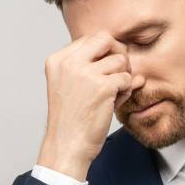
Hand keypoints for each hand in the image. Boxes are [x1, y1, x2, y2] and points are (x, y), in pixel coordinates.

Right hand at [38, 32, 145, 178]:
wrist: (66, 146)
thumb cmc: (70, 121)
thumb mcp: (71, 88)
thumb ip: (93, 69)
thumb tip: (125, 56)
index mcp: (58, 60)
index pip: (90, 39)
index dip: (104, 51)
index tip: (107, 68)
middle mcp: (69, 62)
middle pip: (105, 39)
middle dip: (118, 53)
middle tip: (119, 73)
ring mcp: (86, 73)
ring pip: (120, 60)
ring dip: (123, 76)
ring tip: (114, 93)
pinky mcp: (102, 87)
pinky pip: (127, 79)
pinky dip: (126, 90)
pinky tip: (115, 102)